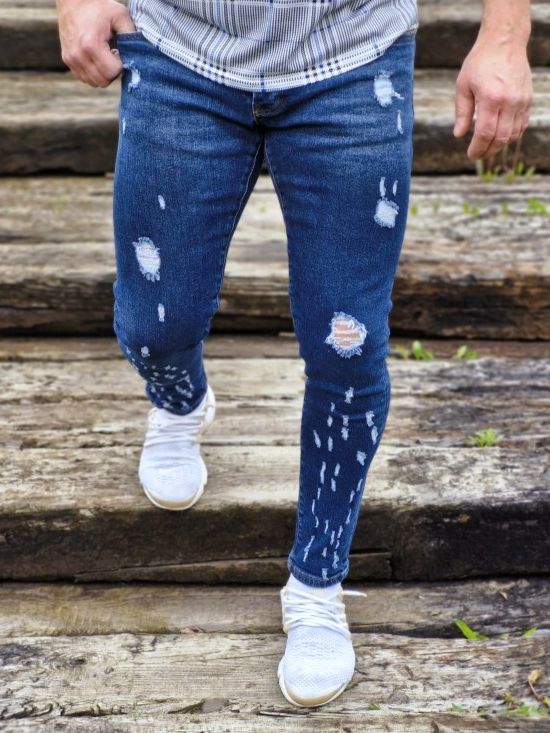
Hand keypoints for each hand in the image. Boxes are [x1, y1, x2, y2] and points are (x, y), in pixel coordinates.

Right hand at [56, 0, 136, 86]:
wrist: (73, 0)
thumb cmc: (99, 7)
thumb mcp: (120, 15)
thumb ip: (131, 35)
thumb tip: (137, 56)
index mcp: (91, 45)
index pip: (112, 72)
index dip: (120, 65)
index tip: (118, 52)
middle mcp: (78, 55)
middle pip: (103, 81)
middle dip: (112, 72)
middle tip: (113, 56)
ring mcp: (71, 59)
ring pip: (93, 82)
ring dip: (102, 74)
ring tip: (104, 57)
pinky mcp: (67, 60)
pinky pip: (84, 78)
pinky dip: (92, 73)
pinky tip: (96, 59)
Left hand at [453, 32, 532, 160]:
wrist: (504, 41)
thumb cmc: (480, 62)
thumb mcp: (463, 86)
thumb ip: (462, 112)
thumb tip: (459, 135)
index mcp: (491, 98)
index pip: (485, 134)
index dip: (477, 149)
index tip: (471, 155)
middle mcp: (509, 101)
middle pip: (501, 138)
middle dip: (488, 151)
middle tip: (478, 155)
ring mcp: (522, 101)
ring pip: (513, 135)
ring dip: (500, 145)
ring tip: (488, 147)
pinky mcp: (528, 99)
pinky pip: (522, 125)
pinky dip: (512, 135)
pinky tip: (501, 136)